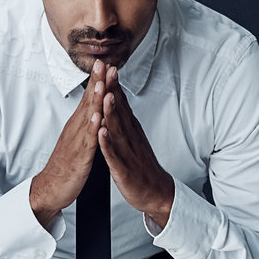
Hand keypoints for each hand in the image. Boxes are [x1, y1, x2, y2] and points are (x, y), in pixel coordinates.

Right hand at [29, 59, 106, 228]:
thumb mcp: (77, 140)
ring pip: (87, 118)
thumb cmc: (65, 166)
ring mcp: (77, 143)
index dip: (96, 80)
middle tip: (101, 63)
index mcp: (78, 126)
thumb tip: (92, 109)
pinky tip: (96, 119)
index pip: (88, 98)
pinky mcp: (79, 157)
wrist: (51, 188)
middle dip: (95, 82)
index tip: (103, 63)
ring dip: (94, 101)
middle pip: (87, 102)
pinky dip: (92, 129)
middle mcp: (76, 130)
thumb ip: (85, 124)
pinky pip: (86, 142)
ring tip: (101, 84)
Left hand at [97, 65, 174, 230]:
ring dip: (112, 113)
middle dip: (112, 91)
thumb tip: (119, 101)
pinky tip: (102, 134)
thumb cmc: (141, 166)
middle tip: (107, 71)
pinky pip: (114, 156)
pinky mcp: (123, 170)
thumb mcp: (133, 138)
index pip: (121, 104)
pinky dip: (107, 144)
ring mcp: (127, 153)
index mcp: (131, 130)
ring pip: (118, 130)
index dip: (114, 85)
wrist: (155, 192)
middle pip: (120, 111)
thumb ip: (125, 120)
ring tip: (106, 96)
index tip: (107, 67)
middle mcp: (130, 138)